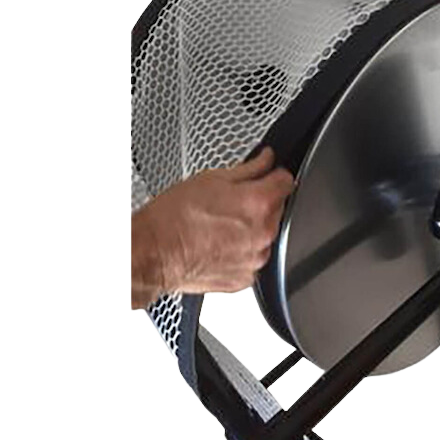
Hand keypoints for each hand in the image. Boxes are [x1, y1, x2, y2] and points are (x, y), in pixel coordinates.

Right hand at [131, 147, 293, 305]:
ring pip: (265, 236)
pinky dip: (240, 252)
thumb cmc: (173, 217)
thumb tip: (267, 160)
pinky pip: (251, 259)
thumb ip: (249, 168)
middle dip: (260, 203)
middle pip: (277, 210)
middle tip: (229, 203)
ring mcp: (255, 260)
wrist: (153, 253)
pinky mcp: (244, 279)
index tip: (266, 176)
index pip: (286, 181)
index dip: (274, 175)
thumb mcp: (211, 179)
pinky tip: (218, 245)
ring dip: (251, 229)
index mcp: (259, 203)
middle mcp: (263, 234)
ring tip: (219, 226)